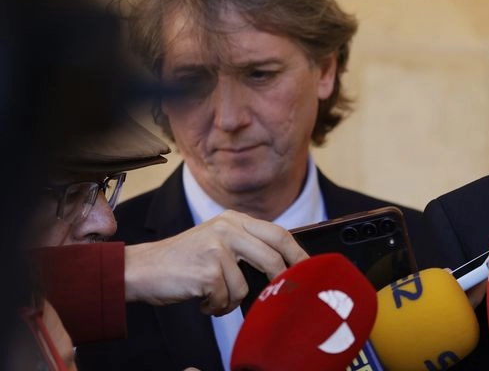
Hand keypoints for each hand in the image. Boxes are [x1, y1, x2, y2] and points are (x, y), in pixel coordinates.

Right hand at [124, 210, 307, 314]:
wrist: (140, 269)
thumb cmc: (182, 261)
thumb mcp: (216, 241)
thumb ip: (245, 245)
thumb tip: (283, 264)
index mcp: (234, 219)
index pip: (279, 234)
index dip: (298, 254)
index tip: (309, 270)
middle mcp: (228, 228)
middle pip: (272, 258)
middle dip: (277, 282)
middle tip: (275, 296)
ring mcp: (217, 247)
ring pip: (246, 285)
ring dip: (230, 300)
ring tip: (212, 296)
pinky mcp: (207, 269)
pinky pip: (225, 298)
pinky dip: (214, 307)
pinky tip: (200, 299)